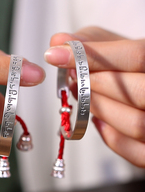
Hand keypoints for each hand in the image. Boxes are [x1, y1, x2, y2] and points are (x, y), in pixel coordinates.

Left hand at [44, 26, 144, 167]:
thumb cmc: (132, 67)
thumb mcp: (116, 46)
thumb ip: (91, 42)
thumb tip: (56, 42)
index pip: (136, 56)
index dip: (92, 56)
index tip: (55, 55)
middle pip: (135, 92)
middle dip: (92, 84)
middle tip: (71, 77)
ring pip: (134, 123)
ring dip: (97, 108)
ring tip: (79, 94)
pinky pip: (132, 149)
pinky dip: (108, 135)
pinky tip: (95, 118)